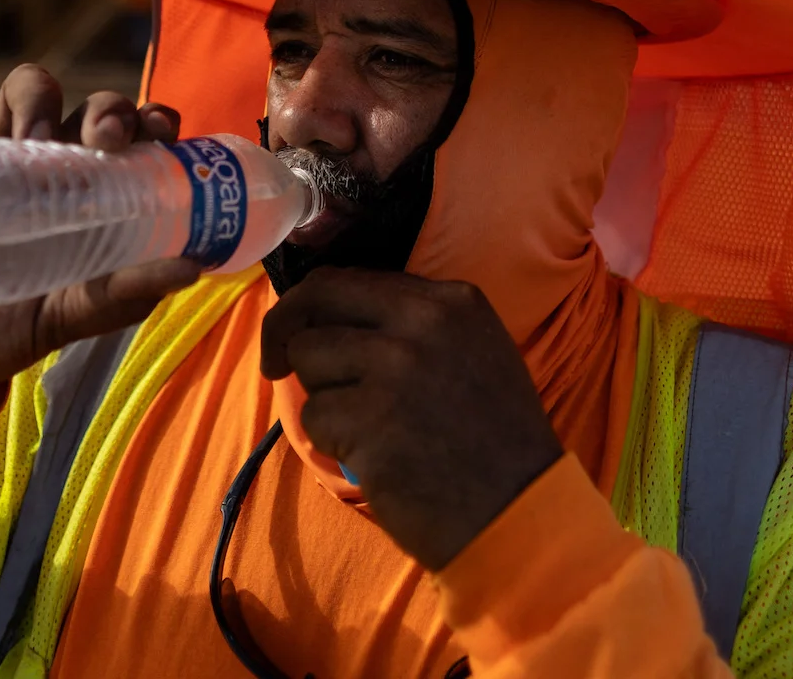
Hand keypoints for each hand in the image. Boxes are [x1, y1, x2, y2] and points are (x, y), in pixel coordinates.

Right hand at [0, 65, 201, 410]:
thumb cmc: (0, 331)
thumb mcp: (66, 318)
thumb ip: (121, 297)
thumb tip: (190, 270)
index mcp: (93, 195)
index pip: (135, 137)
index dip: (152, 120)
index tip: (161, 132)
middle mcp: (51, 165)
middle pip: (91, 105)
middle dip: (106, 108)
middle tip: (104, 141)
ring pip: (28, 90)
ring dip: (39, 101)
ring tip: (34, 140)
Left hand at [260, 267, 562, 569]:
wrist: (517, 513)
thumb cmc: (492, 442)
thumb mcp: (473, 353)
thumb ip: (411, 324)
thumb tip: (330, 316)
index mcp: (451, 301)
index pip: (351, 279)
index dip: (313, 304)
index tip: (299, 329)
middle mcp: (424, 321)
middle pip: (317, 299)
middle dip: (283, 329)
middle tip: (274, 364)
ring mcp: (396, 368)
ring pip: (308, 357)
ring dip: (322, 395)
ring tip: (365, 426)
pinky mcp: (371, 419)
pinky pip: (313, 415)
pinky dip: (331, 440)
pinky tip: (371, 457)